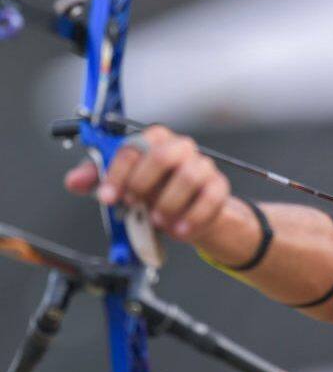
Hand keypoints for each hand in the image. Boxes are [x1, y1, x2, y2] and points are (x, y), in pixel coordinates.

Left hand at [64, 126, 230, 242]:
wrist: (186, 215)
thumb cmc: (153, 193)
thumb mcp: (122, 185)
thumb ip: (98, 180)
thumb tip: (74, 180)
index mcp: (154, 140)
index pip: (134, 146)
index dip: (117, 173)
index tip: (108, 197)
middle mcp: (180, 148)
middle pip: (164, 155)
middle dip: (143, 183)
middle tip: (133, 204)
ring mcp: (202, 166)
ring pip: (189, 177)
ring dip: (168, 204)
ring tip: (157, 220)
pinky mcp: (218, 188)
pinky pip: (210, 199)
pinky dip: (192, 218)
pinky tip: (178, 230)